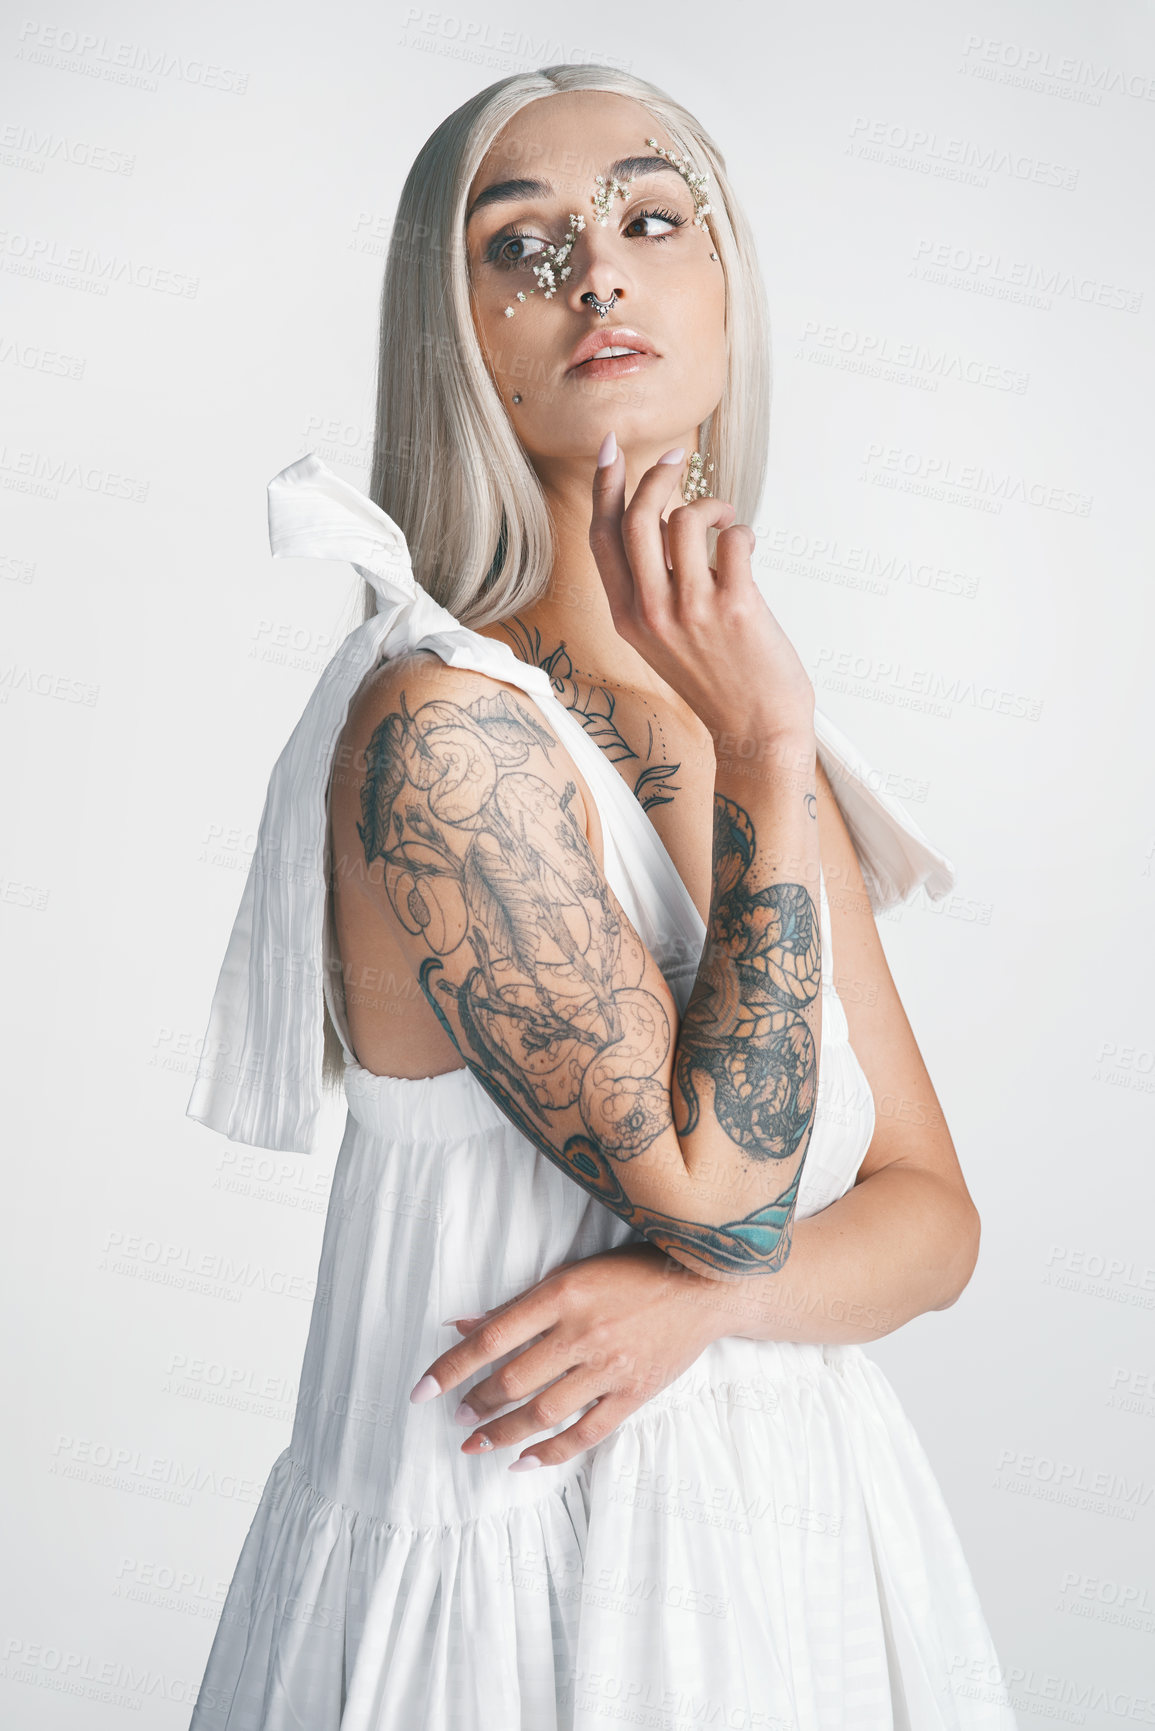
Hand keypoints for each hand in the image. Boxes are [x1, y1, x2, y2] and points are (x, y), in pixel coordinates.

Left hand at [410, 1244, 728, 1468]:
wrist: (704, 1286)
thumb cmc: (631, 1272)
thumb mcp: (570, 1274)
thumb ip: (516, 1306)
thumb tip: (460, 1325)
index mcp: (562, 1295)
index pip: (491, 1338)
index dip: (451, 1367)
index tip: (422, 1391)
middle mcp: (583, 1332)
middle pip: (514, 1380)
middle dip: (477, 1403)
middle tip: (457, 1416)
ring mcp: (611, 1367)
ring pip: (544, 1412)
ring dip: (503, 1432)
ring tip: (476, 1442)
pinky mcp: (635, 1393)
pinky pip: (586, 1433)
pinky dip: (551, 1453)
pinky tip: (523, 1462)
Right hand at [589, 433, 814, 741]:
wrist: (754, 729)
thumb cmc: (716, 678)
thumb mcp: (663, 637)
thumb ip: (654, 585)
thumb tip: (664, 519)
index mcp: (627, 616)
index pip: (603, 537)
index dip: (603, 487)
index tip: (611, 449)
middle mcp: (652, 612)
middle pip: (638, 520)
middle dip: (657, 476)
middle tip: (678, 460)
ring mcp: (692, 611)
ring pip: (687, 521)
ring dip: (711, 505)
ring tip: (726, 521)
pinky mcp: (736, 607)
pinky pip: (734, 539)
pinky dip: (742, 531)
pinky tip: (746, 547)